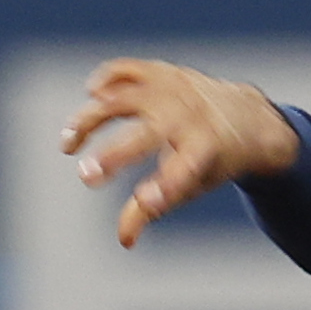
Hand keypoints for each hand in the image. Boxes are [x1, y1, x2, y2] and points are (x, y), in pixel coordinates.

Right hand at [61, 59, 300, 248]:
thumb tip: (124, 240)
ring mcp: (173, 89)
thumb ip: (152, 208)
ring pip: (124, 98)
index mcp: (205, 150)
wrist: (242, 116)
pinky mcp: (160, 71)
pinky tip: (91, 95)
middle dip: (115, 155)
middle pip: (147, 135)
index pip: (184, 169)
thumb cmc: (212, 161)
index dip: (165, 186)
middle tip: (86, 176)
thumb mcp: (191, 186)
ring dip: (90, 119)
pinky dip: (105, 79)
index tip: (145, 202)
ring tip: (68, 144)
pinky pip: (126, 69)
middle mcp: (189, 116)